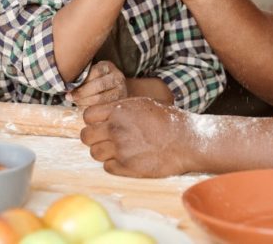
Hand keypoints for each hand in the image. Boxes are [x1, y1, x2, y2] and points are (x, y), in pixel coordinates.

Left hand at [67, 61, 127, 107]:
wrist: (115, 89)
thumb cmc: (97, 79)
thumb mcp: (92, 72)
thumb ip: (82, 75)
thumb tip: (66, 83)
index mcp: (108, 66)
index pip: (96, 71)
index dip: (82, 80)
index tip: (69, 87)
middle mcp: (117, 77)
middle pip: (99, 85)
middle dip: (82, 92)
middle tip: (69, 97)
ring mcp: (121, 90)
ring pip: (101, 97)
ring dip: (85, 101)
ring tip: (75, 102)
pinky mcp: (120, 102)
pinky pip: (104, 107)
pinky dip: (92, 108)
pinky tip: (84, 108)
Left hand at [80, 97, 196, 176]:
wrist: (187, 141)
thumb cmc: (167, 120)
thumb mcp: (142, 104)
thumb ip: (120, 109)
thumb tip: (103, 115)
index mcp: (118, 110)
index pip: (88, 116)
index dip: (93, 121)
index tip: (100, 124)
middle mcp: (116, 129)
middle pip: (86, 136)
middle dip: (93, 138)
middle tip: (104, 139)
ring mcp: (121, 149)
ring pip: (94, 153)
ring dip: (103, 152)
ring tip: (117, 150)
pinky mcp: (127, 167)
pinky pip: (107, 167)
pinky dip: (114, 164)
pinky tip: (126, 159)